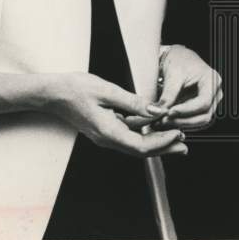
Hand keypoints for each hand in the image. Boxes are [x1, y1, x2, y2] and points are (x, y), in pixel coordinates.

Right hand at [41, 72, 186, 156]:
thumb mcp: (108, 90)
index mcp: (108, 132)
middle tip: (185, 144)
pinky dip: (144, 132)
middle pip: (141, 150)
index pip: (141, 146)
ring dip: (156, 141)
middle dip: (164, 147)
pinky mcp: (105, 129)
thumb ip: (134, 102)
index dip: (162, 142)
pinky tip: (155, 125)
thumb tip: (157, 111)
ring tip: (176, 136)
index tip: (178, 133)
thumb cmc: (76, 89)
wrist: (53, 93)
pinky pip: (129, 134)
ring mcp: (106, 135)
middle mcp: (107, 139)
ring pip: (136, 143)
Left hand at [152, 45, 222, 130]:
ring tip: (163, 121)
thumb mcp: (173, 75)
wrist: (176, 58)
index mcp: (212, 81)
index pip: (204, 102)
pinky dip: (180, 123)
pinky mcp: (200, 108)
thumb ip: (168, 94)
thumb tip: (158, 111)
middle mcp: (215, 93)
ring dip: (181, 124)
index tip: (170, 112)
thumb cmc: (179, 60)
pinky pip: (193, 121)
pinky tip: (167, 120)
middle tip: (165, 119)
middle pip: (205, 116)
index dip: (187, 110)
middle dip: (184, 120)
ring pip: (199, 121)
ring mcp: (209, 102)